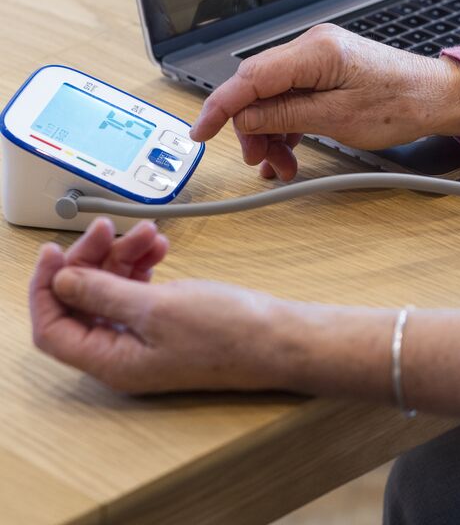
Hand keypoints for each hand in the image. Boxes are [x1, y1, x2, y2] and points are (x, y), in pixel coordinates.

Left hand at [30, 220, 285, 392]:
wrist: (279, 337)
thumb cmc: (229, 333)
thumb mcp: (158, 308)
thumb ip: (104, 293)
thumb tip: (62, 282)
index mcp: (111, 362)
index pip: (53, 328)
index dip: (48, 288)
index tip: (55, 251)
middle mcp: (122, 354)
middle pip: (83, 303)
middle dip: (92, 261)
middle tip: (108, 228)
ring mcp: (145, 339)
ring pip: (112, 291)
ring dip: (122, 257)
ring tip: (148, 232)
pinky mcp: (167, 323)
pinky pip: (139, 290)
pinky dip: (143, 265)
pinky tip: (159, 246)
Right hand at [190, 24, 459, 179]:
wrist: (437, 98)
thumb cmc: (401, 103)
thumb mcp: (337, 119)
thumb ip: (285, 116)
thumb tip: (244, 118)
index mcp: (316, 52)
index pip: (250, 76)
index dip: (220, 106)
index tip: (201, 133)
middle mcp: (313, 47)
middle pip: (258, 88)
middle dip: (252, 128)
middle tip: (260, 161)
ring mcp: (320, 58)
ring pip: (273, 96)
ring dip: (270, 132)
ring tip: (282, 165)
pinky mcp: (326, 72)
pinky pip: (292, 97)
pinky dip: (287, 125)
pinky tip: (289, 150)